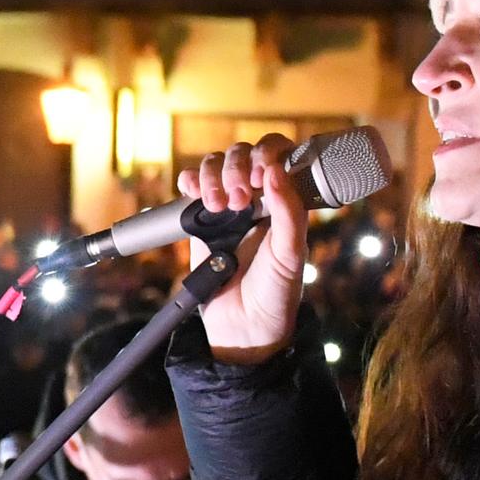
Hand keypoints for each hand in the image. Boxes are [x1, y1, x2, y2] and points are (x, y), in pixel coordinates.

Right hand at [180, 135, 309, 360]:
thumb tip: (276, 171)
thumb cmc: (276, 292)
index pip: (278, 154)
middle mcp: (258, 198)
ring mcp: (228, 206)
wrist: (242, 327)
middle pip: (242, 154)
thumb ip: (289, 212)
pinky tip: (193, 193)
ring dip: (212, 176)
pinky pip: (191, 185)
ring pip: (215, 165)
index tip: (261, 174)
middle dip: (236, 168)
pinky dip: (189, 180)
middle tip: (238, 200)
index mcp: (286, 200)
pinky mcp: (201, 220)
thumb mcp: (290, 254)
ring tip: (218, 207)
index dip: (268, 153)